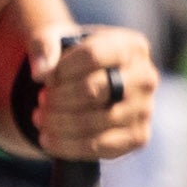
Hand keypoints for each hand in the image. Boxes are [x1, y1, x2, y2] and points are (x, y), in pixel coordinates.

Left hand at [28, 27, 158, 160]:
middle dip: (58, 98)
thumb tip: (41, 73)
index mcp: (132, 46)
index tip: (46, 77)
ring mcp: (145, 109)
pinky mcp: (138, 137)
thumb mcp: (54, 39)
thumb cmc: (72, 59)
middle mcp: (146, 77)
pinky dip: (66, 146)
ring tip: (40, 117)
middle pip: (92, 90)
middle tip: (42, 99)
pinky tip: (47, 139)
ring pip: (92, 122)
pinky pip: (99, 148)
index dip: (61, 70)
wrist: (90, 84)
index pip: (92, 56)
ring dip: (57, 122)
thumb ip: (42, 45)